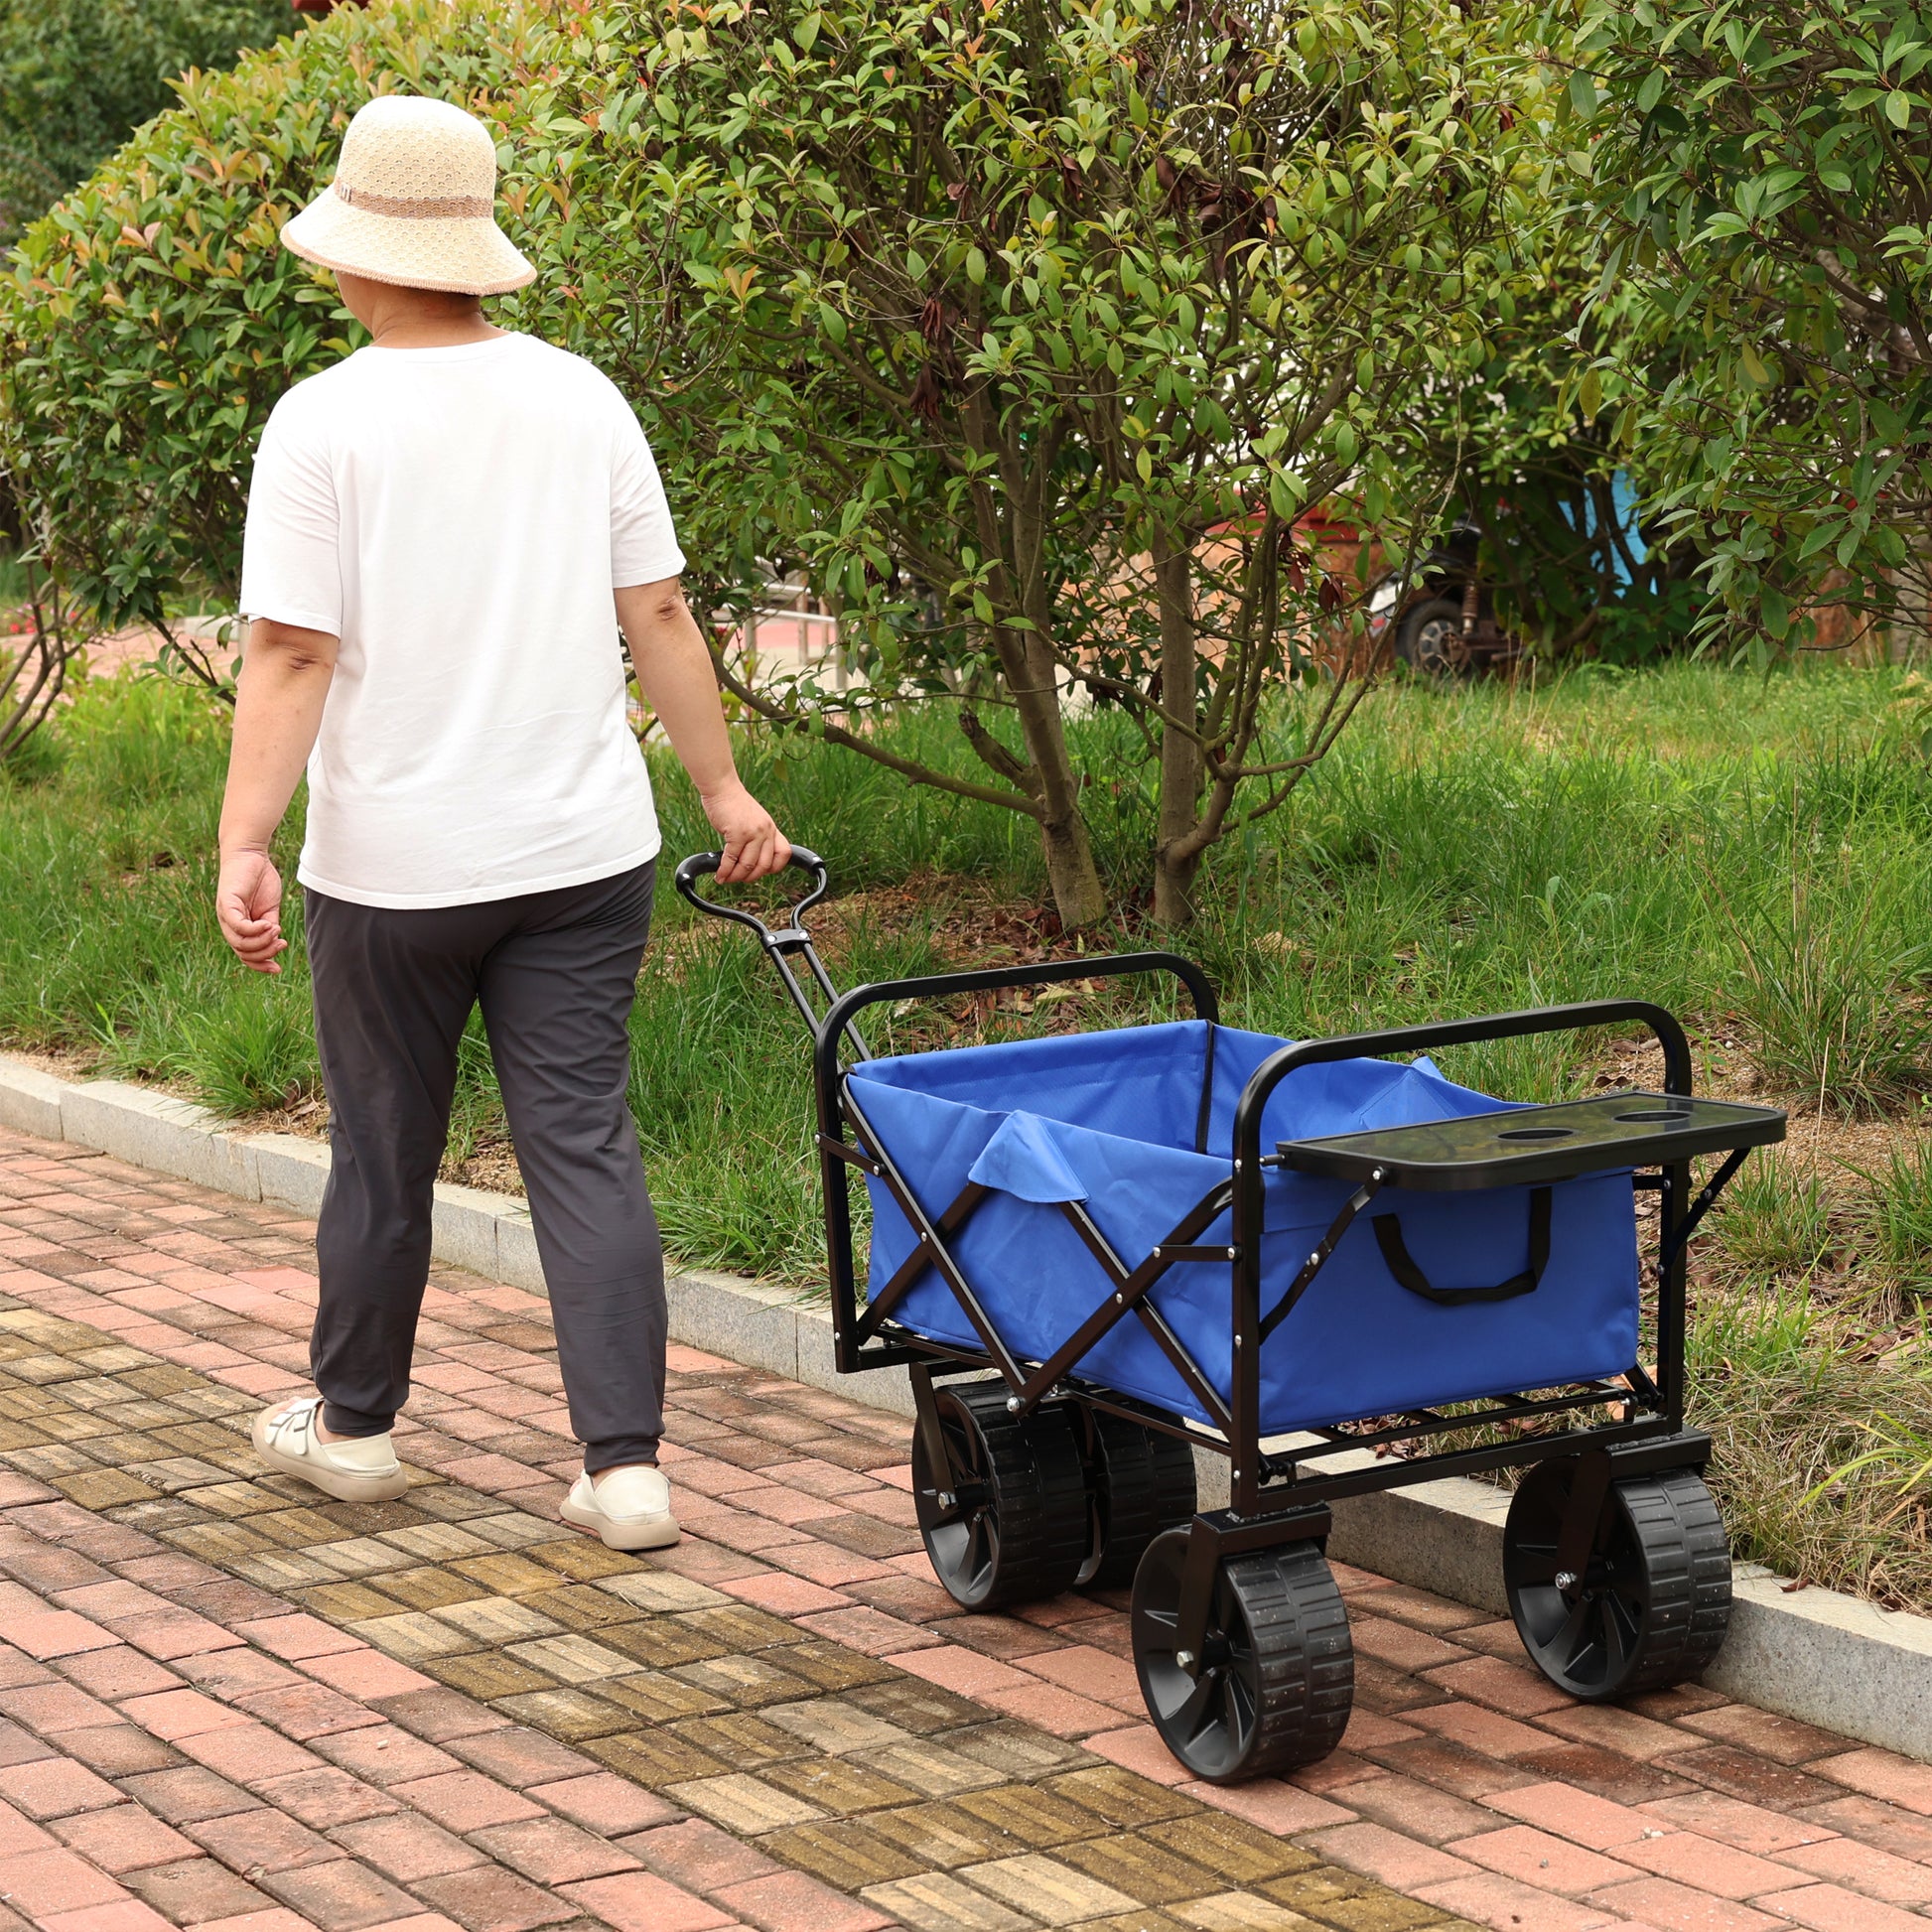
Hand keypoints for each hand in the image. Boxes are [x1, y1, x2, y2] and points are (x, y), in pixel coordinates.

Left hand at [216, 848, 287, 973]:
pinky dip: (255, 931)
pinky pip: (238, 926)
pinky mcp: (226, 904)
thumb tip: (274, 943)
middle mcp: (228, 923)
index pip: (245, 954)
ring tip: (277, 932)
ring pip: (239, 943)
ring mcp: (225, 914)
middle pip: (242, 952)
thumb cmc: (260, 878)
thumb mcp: (269, 908)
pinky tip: (269, 925)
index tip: (277, 969)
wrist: (250, 853)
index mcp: (239, 926)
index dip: (260, 965)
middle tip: (281, 944)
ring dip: (261, 943)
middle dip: (264, 954)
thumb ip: (269, 926)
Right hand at [702, 778, 790, 881]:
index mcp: (772, 828)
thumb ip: (757, 836)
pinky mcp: (737, 834)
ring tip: (726, 879)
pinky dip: (724, 870)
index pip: (783, 854)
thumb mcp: (755, 819)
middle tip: (738, 879)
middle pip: (764, 865)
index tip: (760, 873)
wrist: (722, 787)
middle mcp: (766, 831)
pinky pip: (731, 859)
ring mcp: (753, 833)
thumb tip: (750, 859)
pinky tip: (719, 874)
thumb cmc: (734, 804)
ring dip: (735, 877)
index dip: (773, 868)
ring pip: (747, 865)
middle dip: (750, 877)